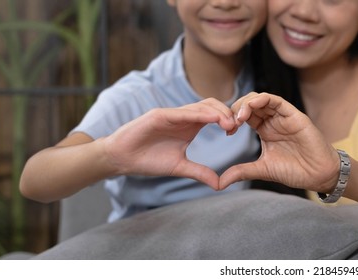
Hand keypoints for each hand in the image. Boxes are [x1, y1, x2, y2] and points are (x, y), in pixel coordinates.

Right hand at [102, 98, 236, 188]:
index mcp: (189, 126)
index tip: (236, 132)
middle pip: (211, 105)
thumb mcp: (179, 167)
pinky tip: (211, 119)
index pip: (213, 115)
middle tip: (236, 127)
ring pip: (199, 106)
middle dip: (226, 113)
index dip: (227, 120)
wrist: (121, 159)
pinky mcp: (158, 115)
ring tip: (229, 124)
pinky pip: (181, 112)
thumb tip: (219, 184)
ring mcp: (171, 114)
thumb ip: (199, 172)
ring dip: (216, 112)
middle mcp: (182, 117)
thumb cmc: (148, 160)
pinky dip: (197, 114)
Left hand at [219, 92, 339, 191]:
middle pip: (250, 104)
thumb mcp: (263, 170)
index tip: (227, 131)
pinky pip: (276, 100)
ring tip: (239, 117)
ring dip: (247, 104)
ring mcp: (283, 116)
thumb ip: (242, 172)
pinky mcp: (294, 115)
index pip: (245, 115)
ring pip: (261, 99)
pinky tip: (252, 106)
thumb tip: (219, 183)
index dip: (233, 119)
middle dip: (237, 109)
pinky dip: (262, 99)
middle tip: (231, 123)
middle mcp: (273, 120)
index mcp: (265, 130)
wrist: (318, 175)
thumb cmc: (295, 171)